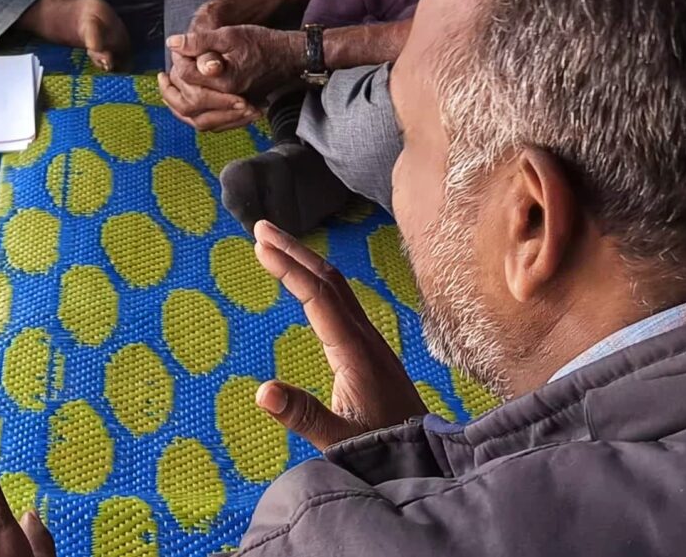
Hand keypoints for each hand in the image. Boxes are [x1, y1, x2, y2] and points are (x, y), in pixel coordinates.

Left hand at [159, 24, 304, 130]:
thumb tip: (173, 43)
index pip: (189, 78)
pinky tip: (190, 106)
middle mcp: (231, 100)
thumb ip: (200, 41)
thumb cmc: (260, 42)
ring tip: (170, 93)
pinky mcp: (243, 114)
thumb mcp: (229, 34)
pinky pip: (215, 125)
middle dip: (171, 93)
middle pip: (190, 107)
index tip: (174, 56)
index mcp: (226, 80)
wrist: (288, 56)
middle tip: (162, 79)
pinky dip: (198, 118)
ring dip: (181, 109)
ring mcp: (238, 111)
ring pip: (201, 122)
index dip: (178, 65)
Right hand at [251, 220, 426, 449]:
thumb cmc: (385, 449)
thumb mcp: (339, 439)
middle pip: (329, 280)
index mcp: (355, 351)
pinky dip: (318, 281)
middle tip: (259, 228)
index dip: (288, 268)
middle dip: (294, 251)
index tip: (259, 245)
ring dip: (306, 262)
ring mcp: (370, 342)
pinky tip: (307, 285)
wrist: (426, 459)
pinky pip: (342, 302)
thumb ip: (303, 415)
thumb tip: (261, 391)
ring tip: (275, 247)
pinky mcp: (370, 350)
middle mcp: (364, 338)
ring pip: (337, 288)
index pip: (318, 296)